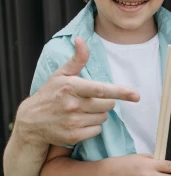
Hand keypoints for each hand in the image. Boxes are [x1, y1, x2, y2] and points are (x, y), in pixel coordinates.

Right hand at [17, 37, 138, 146]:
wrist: (30, 122)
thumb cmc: (49, 94)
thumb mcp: (60, 75)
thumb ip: (76, 59)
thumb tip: (81, 40)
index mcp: (70, 87)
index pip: (100, 89)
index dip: (120, 92)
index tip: (135, 95)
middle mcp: (72, 105)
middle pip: (107, 104)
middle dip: (105, 102)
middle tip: (91, 100)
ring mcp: (72, 122)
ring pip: (103, 118)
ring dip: (98, 114)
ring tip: (82, 111)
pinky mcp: (73, 136)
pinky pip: (97, 130)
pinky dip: (93, 127)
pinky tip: (80, 122)